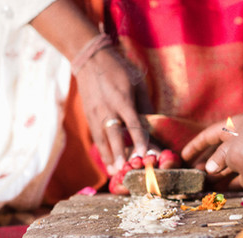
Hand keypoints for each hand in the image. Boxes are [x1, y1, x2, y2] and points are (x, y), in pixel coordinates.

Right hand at [76, 46, 152, 174]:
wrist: (90, 60)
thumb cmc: (118, 70)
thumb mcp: (136, 82)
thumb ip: (144, 105)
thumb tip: (153, 125)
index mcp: (122, 99)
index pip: (132, 123)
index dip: (138, 140)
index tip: (143, 154)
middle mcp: (108, 109)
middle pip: (114, 135)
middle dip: (119, 153)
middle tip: (123, 169)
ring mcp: (96, 114)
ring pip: (102, 140)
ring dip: (108, 157)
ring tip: (114, 172)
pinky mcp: (89, 117)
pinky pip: (96, 137)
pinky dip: (102, 151)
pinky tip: (107, 162)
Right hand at [181, 112, 242, 190]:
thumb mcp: (231, 152)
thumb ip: (220, 160)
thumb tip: (212, 168)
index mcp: (232, 128)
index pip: (209, 136)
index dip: (195, 146)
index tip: (183, 156)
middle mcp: (241, 141)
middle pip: (220, 154)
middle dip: (206, 165)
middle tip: (193, 177)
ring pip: (229, 168)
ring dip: (216, 178)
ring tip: (203, 187)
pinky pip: (240, 179)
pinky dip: (229, 185)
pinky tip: (219, 192)